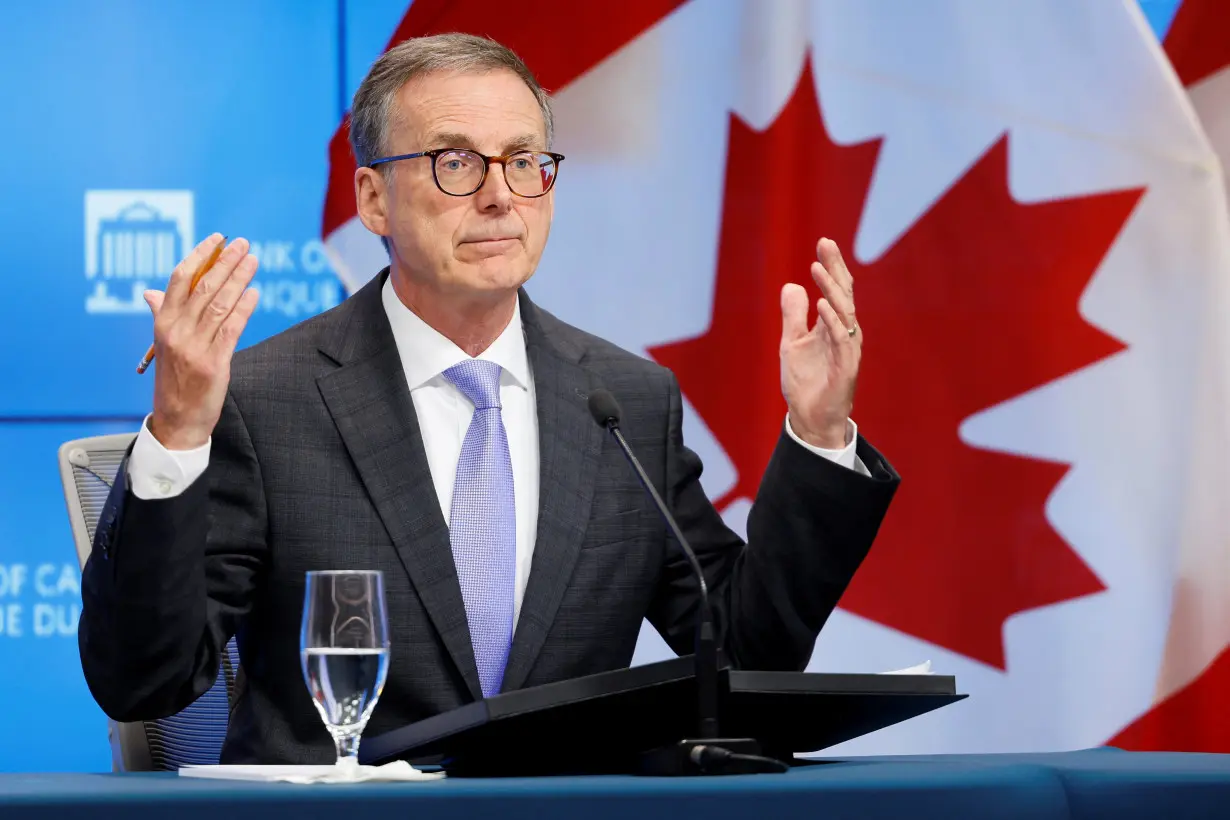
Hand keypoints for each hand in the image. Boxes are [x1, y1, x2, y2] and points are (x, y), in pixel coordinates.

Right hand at [145, 235, 259, 449]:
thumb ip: (162, 316)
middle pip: (204, 287)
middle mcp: (176, 332)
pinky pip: (232, 329)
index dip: (200, 256)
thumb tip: (152, 292)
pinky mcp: (214, 363)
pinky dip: (244, 308)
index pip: (180, 280)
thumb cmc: (173, 380)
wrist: (176, 421)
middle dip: (226, 263)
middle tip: (244, 245)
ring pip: (220, 304)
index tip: (218, 240)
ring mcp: (195, 347)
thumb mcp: (162, 345)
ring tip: (253, 261)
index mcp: (162, 323)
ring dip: (239, 279)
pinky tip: (254, 293)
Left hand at [780, 238, 860, 449]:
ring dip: (831, 289)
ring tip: (818, 268)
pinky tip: (822, 305)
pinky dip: (832, 322)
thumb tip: (792, 285)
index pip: (835, 289)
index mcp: (833, 326)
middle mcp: (844, 333)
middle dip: (835, 268)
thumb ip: (793, 316)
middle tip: (825, 244)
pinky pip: (841, 341)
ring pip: (843, 313)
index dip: (831, 266)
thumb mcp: (791, 343)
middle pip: (843, 294)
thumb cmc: (806, 382)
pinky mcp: (845, 368)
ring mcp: (847, 350)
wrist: (809, 418)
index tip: (823, 242)